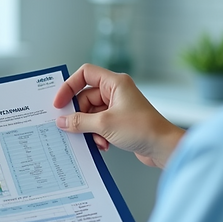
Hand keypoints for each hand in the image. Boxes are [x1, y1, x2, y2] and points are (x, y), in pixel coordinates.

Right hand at [53, 64, 185, 168]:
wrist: (163, 148)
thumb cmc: (143, 129)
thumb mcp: (105, 124)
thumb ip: (79, 122)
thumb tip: (62, 121)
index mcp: (115, 83)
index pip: (85, 74)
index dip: (69, 86)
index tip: (59, 103)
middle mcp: (116, 92)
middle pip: (85, 97)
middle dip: (80, 115)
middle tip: (73, 127)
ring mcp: (118, 107)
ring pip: (91, 113)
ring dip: (90, 129)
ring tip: (96, 139)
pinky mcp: (119, 121)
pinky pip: (99, 124)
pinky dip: (97, 134)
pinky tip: (103, 144)